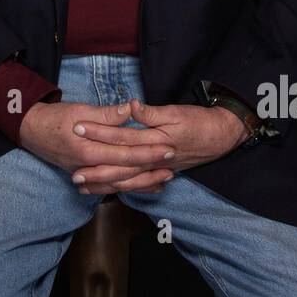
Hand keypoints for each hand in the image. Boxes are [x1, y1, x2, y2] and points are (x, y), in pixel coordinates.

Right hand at [18, 100, 175, 193]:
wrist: (30, 130)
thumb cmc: (54, 118)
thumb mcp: (79, 110)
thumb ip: (106, 115)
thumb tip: (130, 111)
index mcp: (88, 149)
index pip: (125, 152)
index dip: (147, 150)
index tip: (167, 146)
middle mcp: (89, 166)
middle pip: (126, 171)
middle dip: (151, 168)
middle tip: (173, 164)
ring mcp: (86, 173)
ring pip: (120, 183)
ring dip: (143, 182)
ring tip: (164, 180)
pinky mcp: (85, 175)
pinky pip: (110, 185)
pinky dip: (128, 187)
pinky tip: (143, 187)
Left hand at [70, 100, 245, 193]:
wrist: (222, 136)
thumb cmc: (200, 122)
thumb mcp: (176, 112)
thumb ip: (152, 113)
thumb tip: (132, 107)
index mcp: (154, 142)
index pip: (120, 138)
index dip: (98, 134)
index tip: (78, 130)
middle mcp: (153, 160)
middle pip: (119, 167)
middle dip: (96, 171)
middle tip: (73, 175)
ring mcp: (156, 168)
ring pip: (127, 180)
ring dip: (105, 184)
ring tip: (84, 187)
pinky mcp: (160, 171)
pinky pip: (138, 184)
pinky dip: (122, 188)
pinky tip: (109, 190)